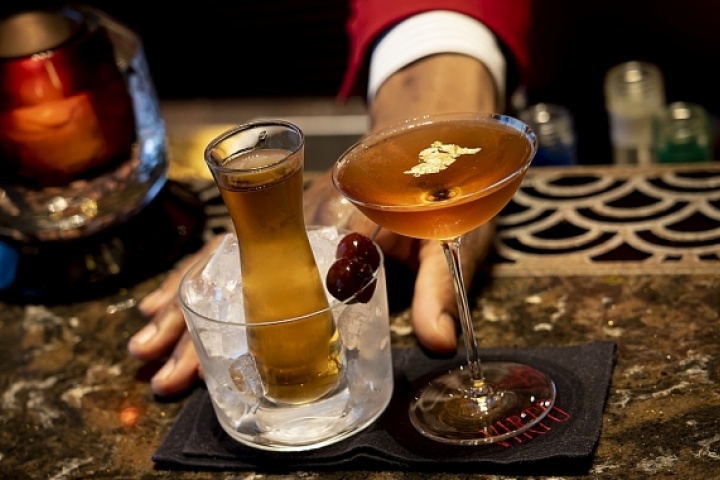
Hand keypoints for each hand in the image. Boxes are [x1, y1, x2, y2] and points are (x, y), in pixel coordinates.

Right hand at [129, 53, 498, 395]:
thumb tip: (437, 345)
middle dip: (193, 322)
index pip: (277, 280)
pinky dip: (197, 280)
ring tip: (144, 346)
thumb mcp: (450, 237)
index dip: (240, 324)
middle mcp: (297, 221)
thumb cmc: (438, 189)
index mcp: (335, 226)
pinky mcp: (282, 225)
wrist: (422, 137)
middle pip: (232, 272)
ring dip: (181, 305)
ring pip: (221, 263)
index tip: (213, 357)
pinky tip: (171, 302)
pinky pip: (231, 253)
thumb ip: (438, 289)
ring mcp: (284, 221)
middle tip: (158, 369)